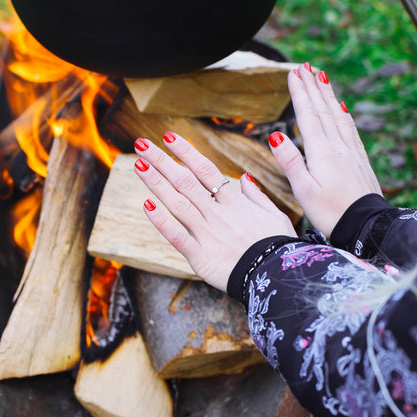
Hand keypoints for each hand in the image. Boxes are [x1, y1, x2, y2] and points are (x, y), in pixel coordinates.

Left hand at [133, 133, 296, 292]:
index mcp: (235, 202)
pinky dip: (160, 221)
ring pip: (177, 203)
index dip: (186, 152)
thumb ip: (256, 196)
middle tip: (141, 144)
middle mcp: (218, 213)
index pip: (206, 170)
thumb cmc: (278, 248)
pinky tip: (145, 205)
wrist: (278, 280)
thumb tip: (244, 177)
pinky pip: (176, 236)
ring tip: (138, 164)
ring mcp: (207, 233)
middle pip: (185, 181)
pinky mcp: (200, 256)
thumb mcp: (275, 216)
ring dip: (156, 183)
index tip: (168, 136)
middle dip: (162, 161)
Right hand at [268, 63, 381, 237]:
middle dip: (313, 86)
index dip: (299, 92)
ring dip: (328, 95)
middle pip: (323, 109)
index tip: (293, 73)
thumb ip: (290, 161)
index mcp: (321, 152)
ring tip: (322, 77)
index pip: (307, 115)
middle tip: (305, 66)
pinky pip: (350, 129)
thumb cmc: (331, 213)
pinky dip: (343, 114)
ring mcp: (351, 152)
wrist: (366, 227)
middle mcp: (337, 146)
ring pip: (337, 116)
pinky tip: (342, 108)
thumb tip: (275, 134)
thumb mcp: (303, 191)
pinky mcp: (359, 160)